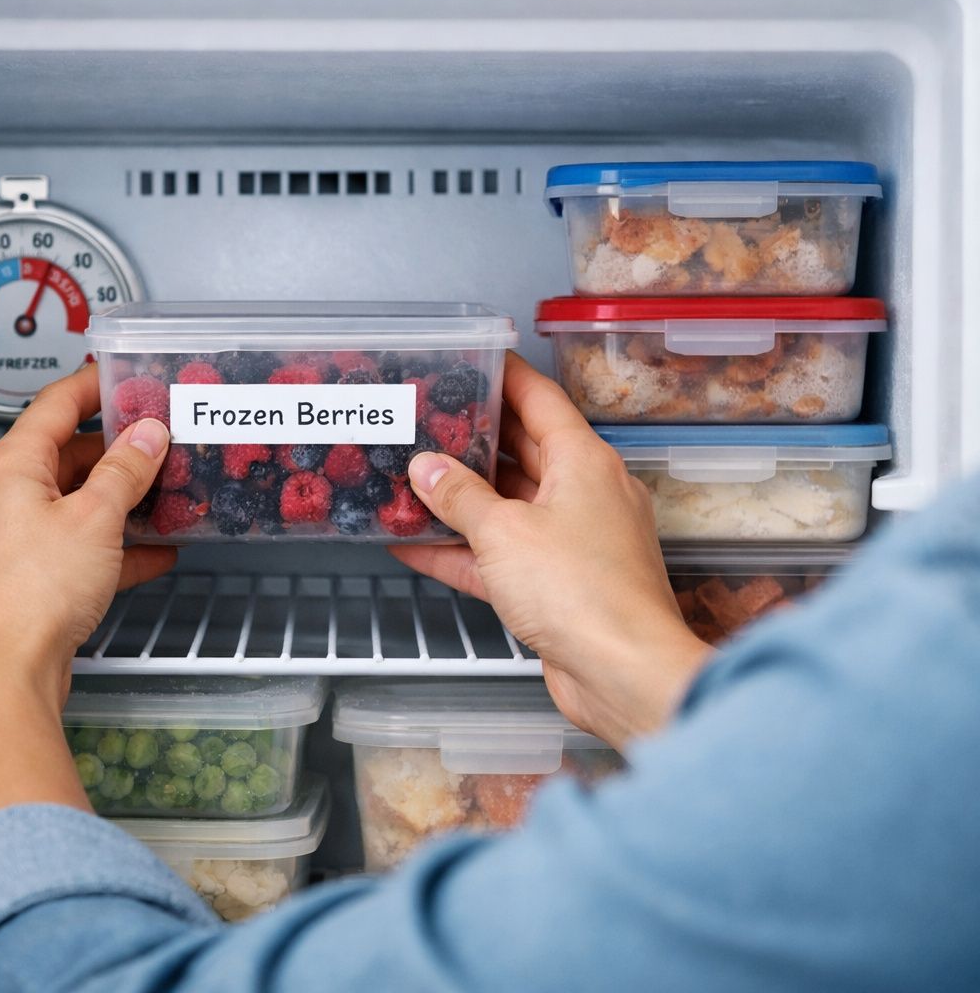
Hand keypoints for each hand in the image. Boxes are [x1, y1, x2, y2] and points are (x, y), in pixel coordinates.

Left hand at [0, 365, 172, 845]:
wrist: (3, 675)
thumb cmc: (36, 593)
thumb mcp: (97, 520)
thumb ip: (126, 472)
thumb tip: (146, 435)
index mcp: (8, 468)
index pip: (54, 406)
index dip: (95, 386)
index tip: (127, 377)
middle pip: (62, 457)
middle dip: (115, 452)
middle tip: (159, 443)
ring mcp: (2, 542)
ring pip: (67, 506)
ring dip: (115, 502)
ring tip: (163, 497)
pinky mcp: (15, 581)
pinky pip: (67, 549)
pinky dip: (106, 547)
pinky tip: (151, 555)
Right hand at [391, 353, 710, 748]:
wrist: (622, 672)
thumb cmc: (583, 592)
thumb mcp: (503, 532)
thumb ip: (459, 496)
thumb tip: (427, 469)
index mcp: (585, 463)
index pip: (541, 400)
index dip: (505, 375)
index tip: (474, 359)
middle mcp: (585, 495)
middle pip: (524, 450)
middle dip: (475, 438)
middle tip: (428, 420)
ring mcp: (573, 541)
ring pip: (509, 506)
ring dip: (462, 498)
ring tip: (410, 481)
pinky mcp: (557, 585)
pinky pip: (501, 555)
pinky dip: (462, 550)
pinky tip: (415, 546)